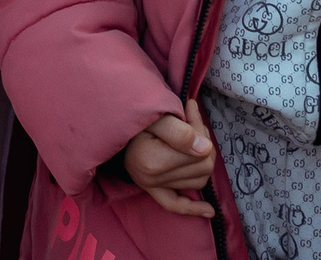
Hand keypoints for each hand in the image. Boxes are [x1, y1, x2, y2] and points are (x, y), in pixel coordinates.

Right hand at [122, 98, 217, 217]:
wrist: (111, 120)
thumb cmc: (134, 115)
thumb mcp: (155, 117)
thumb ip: (180, 132)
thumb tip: (205, 149)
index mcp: (153, 161)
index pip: (201, 151)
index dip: (200, 129)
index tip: (190, 108)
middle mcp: (152, 179)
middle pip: (203, 167)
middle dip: (205, 144)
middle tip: (192, 123)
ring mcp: (151, 186)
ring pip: (199, 181)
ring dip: (202, 161)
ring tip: (192, 140)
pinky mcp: (152, 190)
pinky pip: (177, 205)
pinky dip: (194, 208)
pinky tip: (209, 211)